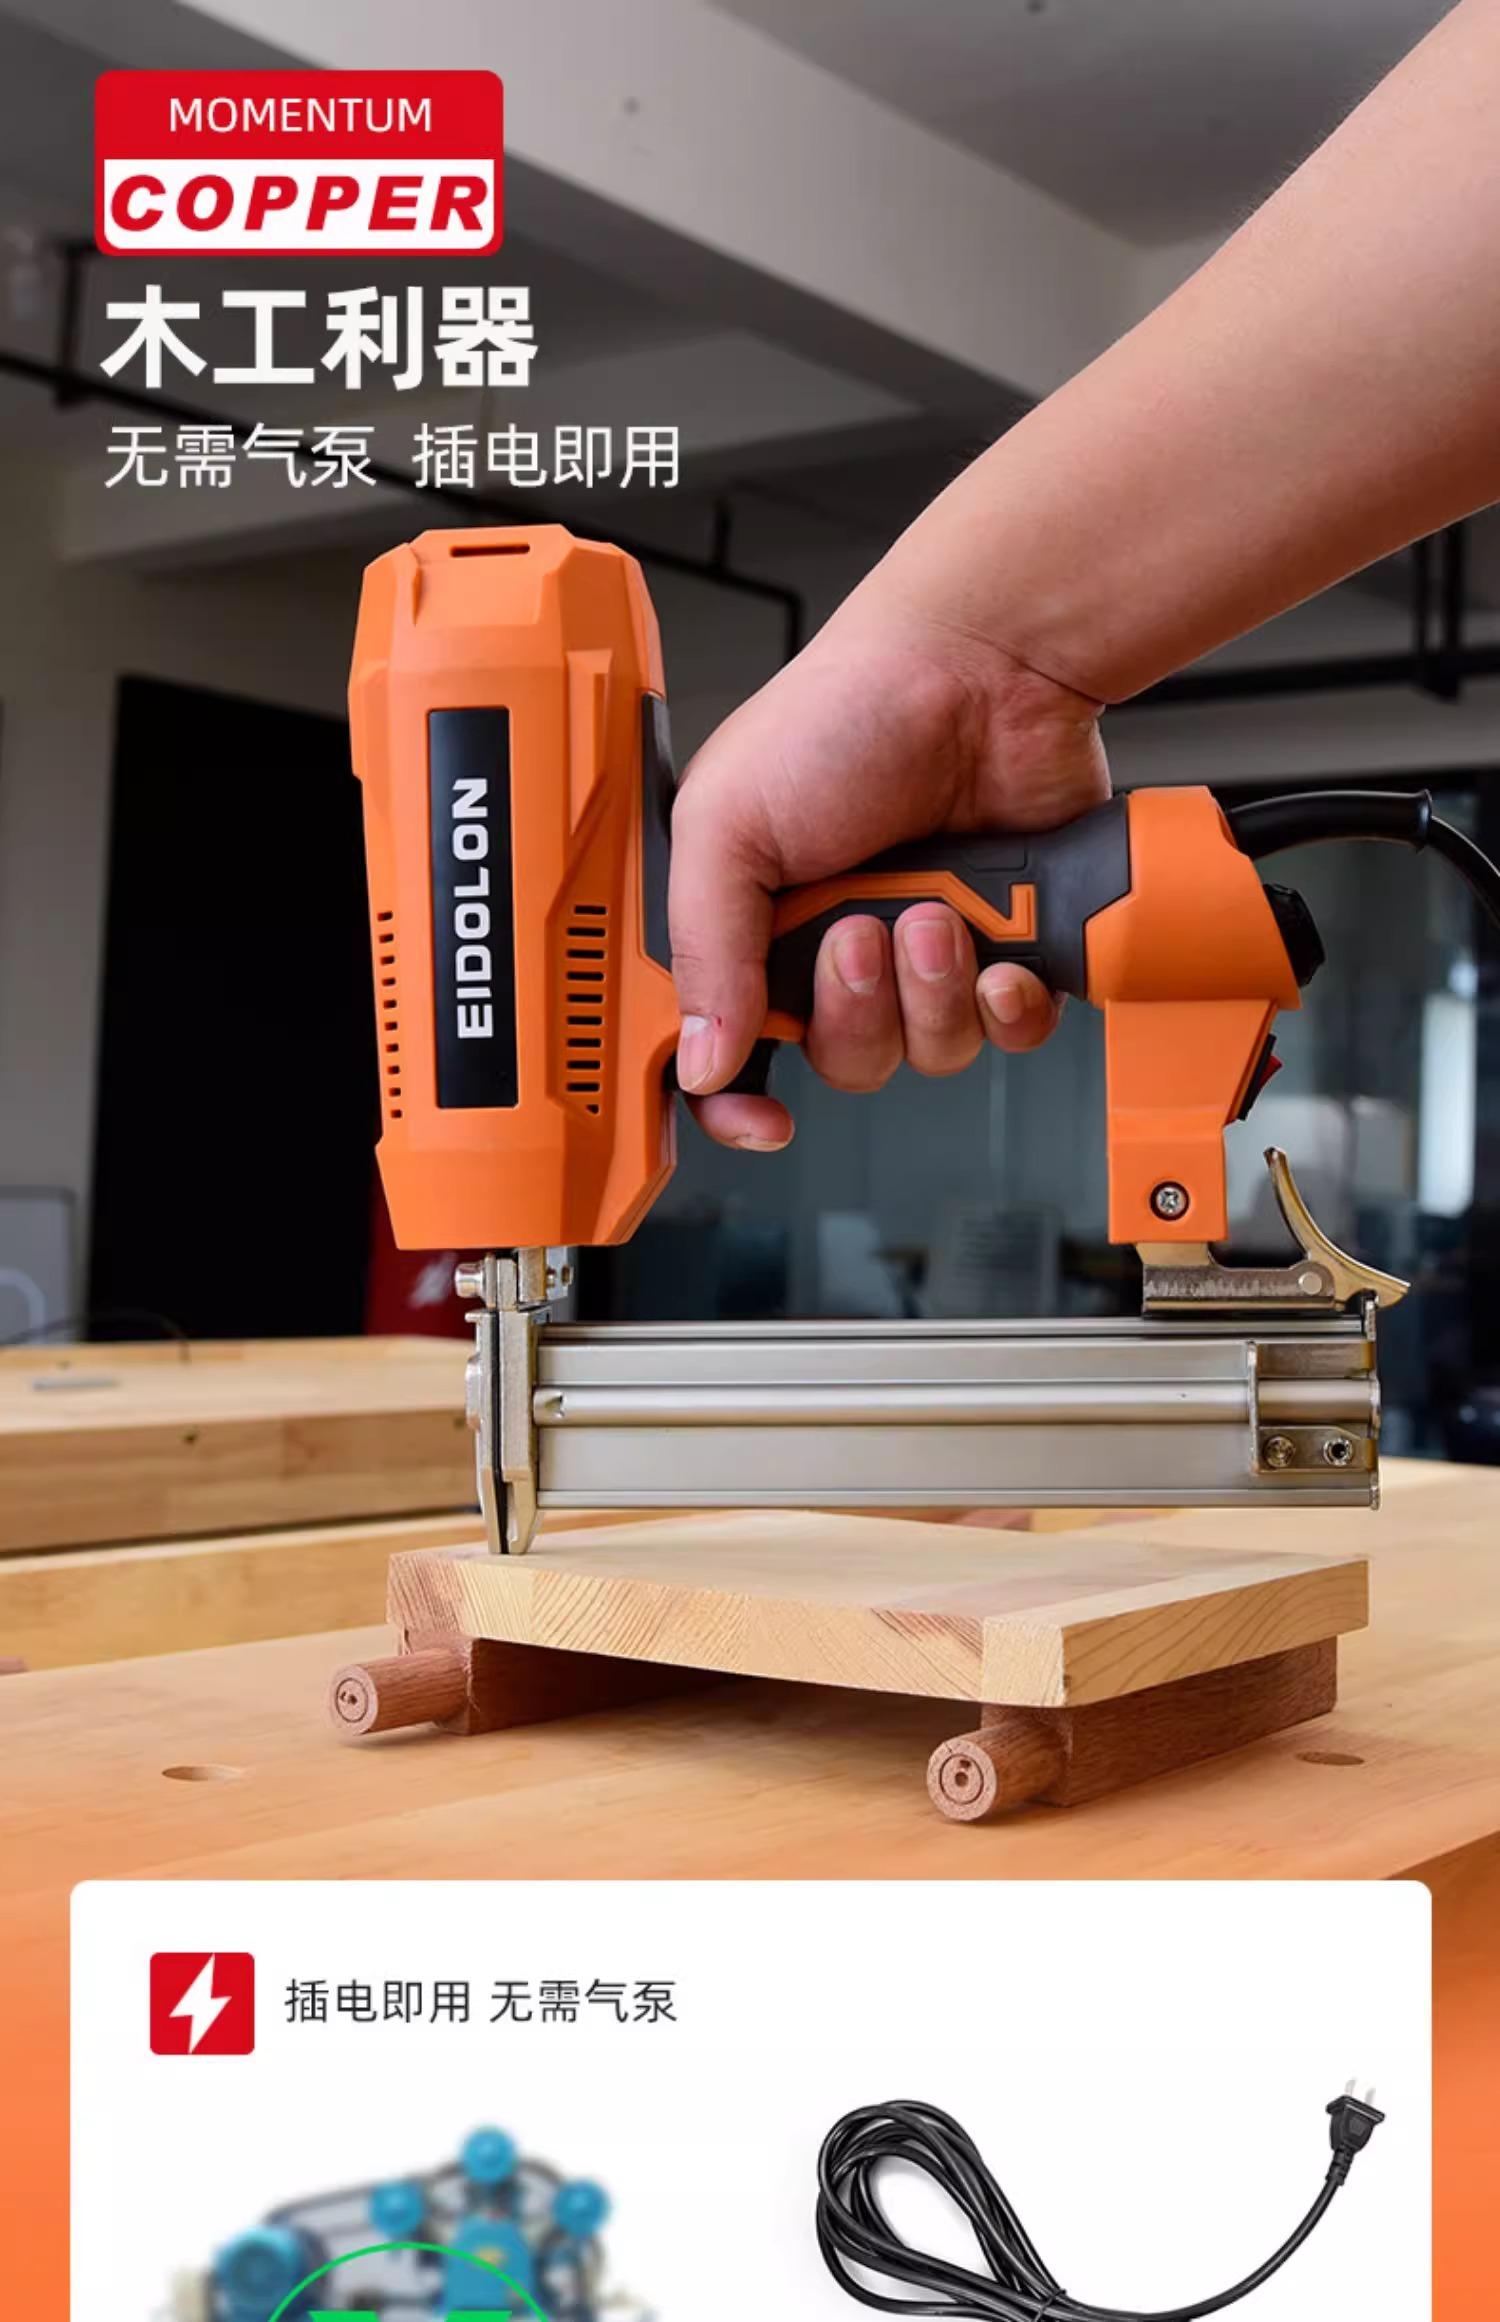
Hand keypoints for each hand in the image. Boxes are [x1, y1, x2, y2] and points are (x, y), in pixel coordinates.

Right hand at [668, 602, 1110, 1147]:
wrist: (983, 670)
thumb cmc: (846, 713)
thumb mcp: (727, 822)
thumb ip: (705, 949)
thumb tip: (701, 1059)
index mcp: (753, 924)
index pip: (729, 1051)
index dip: (737, 1101)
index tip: (763, 1118)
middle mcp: (836, 947)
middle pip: (840, 1060)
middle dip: (856, 1009)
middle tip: (862, 932)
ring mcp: (924, 952)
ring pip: (926, 1053)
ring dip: (932, 993)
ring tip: (937, 913)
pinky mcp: (1007, 948)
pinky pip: (1006, 1034)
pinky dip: (1005, 1005)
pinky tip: (1000, 953)